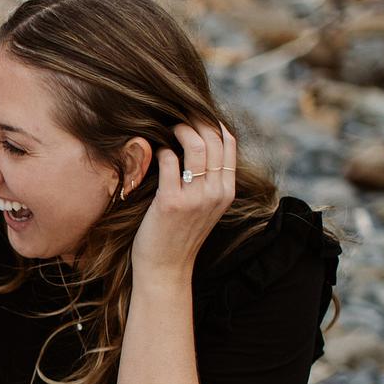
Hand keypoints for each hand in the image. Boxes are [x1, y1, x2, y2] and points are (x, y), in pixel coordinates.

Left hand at [131, 120, 237, 286]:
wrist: (165, 269)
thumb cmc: (178, 235)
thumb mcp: (203, 207)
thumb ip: (207, 181)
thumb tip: (198, 146)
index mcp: (227, 191)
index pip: (229, 143)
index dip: (212, 122)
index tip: (195, 113)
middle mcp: (216, 192)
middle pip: (214, 139)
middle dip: (195, 119)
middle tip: (177, 115)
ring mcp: (195, 198)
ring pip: (195, 146)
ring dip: (179, 130)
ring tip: (167, 127)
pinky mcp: (171, 202)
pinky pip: (168, 162)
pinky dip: (160, 150)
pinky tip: (153, 151)